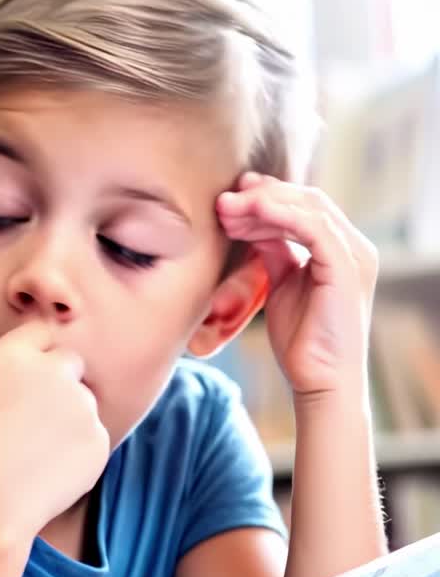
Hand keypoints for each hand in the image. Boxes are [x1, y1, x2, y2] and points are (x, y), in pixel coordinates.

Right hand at [0, 322, 109, 534]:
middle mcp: (51, 371)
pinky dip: (78, 451)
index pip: (40, 330)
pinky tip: (48, 472)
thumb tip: (24, 382)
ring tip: (36, 453)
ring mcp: (80, 405)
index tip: (31, 370)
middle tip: (39, 414)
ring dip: (70, 418)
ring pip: (84, 403)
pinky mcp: (98, 440)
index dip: (37, 350)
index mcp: (11, 355)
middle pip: (71, 361)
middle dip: (61, 379)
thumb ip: (6, 381)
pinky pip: (93, 438)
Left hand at [217, 173, 378, 398]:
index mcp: (339, 248)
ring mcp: (353, 255)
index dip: (266, 196)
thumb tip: (251, 223)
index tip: (229, 198)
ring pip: (308, 207)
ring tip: (226, 207)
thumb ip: (274, 251)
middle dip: (261, 196)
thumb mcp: (281, 284)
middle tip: (223, 199)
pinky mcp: (346, 266)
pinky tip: (251, 212)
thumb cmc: (301, 339)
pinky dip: (280, 214)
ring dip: (263, 202)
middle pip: (306, 199)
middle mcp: (353, 246)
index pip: (304, 206)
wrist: (320, 380)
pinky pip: (313, 227)